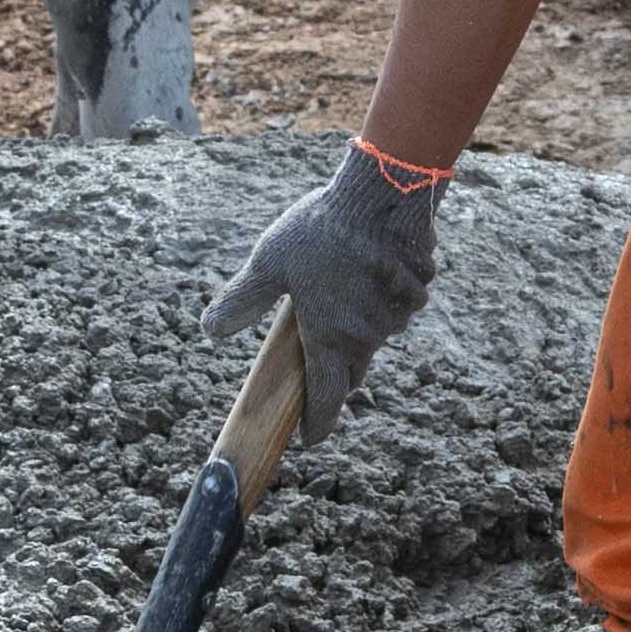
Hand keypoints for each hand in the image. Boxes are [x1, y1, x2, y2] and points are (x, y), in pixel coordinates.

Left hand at [204, 140, 440, 442]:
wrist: (381, 193)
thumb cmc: (319, 230)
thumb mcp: (269, 264)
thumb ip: (242, 301)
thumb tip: (211, 332)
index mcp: (330, 339)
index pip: (326, 400)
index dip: (317, 423)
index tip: (310, 438)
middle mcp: (368, 337)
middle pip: (353, 371)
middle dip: (337, 374)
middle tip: (319, 362)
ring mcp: (397, 315)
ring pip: (376, 336)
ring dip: (361, 328)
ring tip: (341, 296)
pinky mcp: (419, 289)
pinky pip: (398, 306)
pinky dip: (384, 299)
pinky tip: (371, 270)